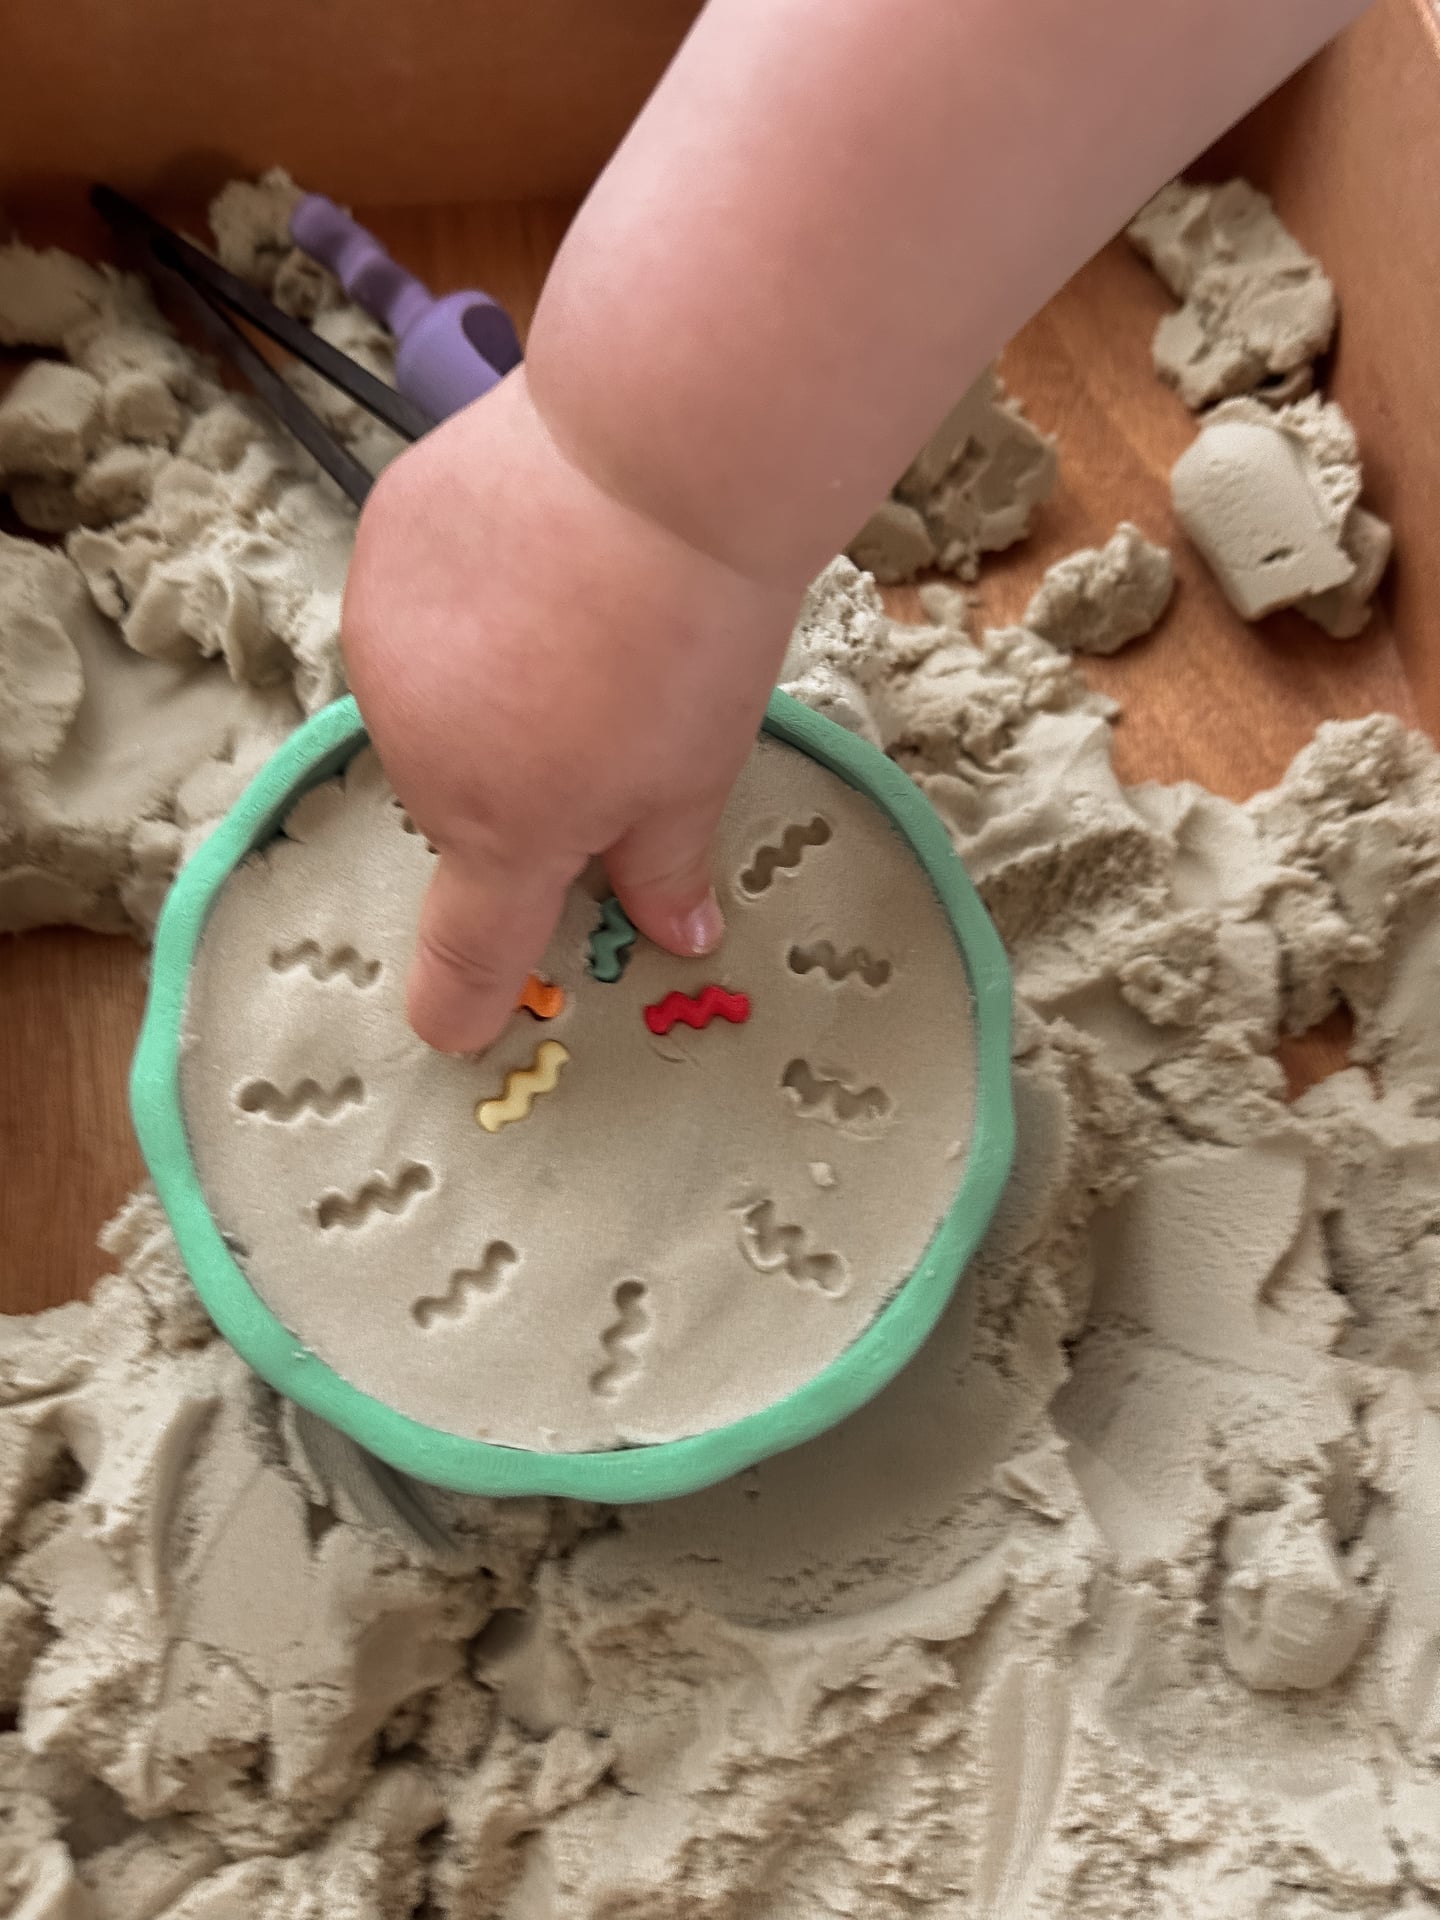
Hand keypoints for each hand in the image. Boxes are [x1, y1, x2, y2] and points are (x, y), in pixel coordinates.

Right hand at [341, 369, 801, 1053]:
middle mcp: (423, 756)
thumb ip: (666, 864)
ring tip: (567, 618)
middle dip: (516, 780)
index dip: (462, 998)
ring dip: (478, 688)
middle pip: (462, 801)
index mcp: (507, 831)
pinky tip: (527, 553)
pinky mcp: (376, 553)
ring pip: (429, 702)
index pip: (471, 949)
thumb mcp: (696, 768)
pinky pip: (411, 609)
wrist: (649, 458)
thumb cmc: (691, 638)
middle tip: (596, 713)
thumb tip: (679, 938)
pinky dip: (458, 600)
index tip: (453, 1026)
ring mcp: (385, 651)